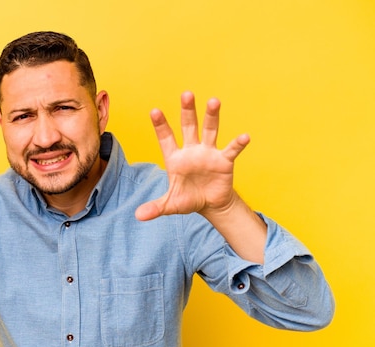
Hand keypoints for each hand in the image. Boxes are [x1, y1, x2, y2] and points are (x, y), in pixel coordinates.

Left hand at [135, 92, 249, 220]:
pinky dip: (237, 144)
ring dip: (212, 117)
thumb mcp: (170, 205)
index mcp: (175, 158)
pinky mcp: (224, 161)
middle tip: (187, 94)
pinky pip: (231, 150)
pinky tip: (244, 137)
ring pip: (209, 131)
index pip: (166, 138)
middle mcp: (191, 151)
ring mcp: (208, 153)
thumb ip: (155, 207)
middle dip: (187, 111)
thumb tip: (138, 216)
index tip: (154, 110)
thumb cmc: (187, 199)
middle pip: (189, 126)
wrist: (209, 204)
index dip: (161, 125)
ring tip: (214, 101)